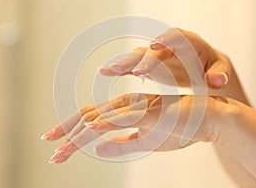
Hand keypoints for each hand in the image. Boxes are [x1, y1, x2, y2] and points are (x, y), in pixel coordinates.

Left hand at [41, 93, 235, 162]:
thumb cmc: (178, 128)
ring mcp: (140, 107)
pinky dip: (109, 121)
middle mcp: (128, 106)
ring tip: (61, 148)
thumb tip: (97, 150)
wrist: (208, 119)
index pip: (93, 120)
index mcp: (126, 111)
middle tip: (48, 143)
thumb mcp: (146, 142)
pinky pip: (128, 116)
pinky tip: (93, 127)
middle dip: (67, 131)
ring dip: (80, 132)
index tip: (58, 148)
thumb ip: (122, 144)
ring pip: (103, 118)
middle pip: (90, 116)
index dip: (73, 133)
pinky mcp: (154, 112)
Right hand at [99, 28, 230, 88]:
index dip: (163, 40)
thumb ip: (219, 74)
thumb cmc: (214, 69)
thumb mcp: (221, 71)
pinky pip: (133, 66)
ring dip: (125, 64)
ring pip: (138, 56)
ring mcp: (157, 55)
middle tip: (131, 70)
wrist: (205, 71)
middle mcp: (169, 46)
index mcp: (188, 42)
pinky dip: (120, 70)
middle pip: (152, 48)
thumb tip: (217, 80)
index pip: (175, 36)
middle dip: (141, 59)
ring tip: (109, 70)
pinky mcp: (150, 65)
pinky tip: (104, 72)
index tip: (153, 46)